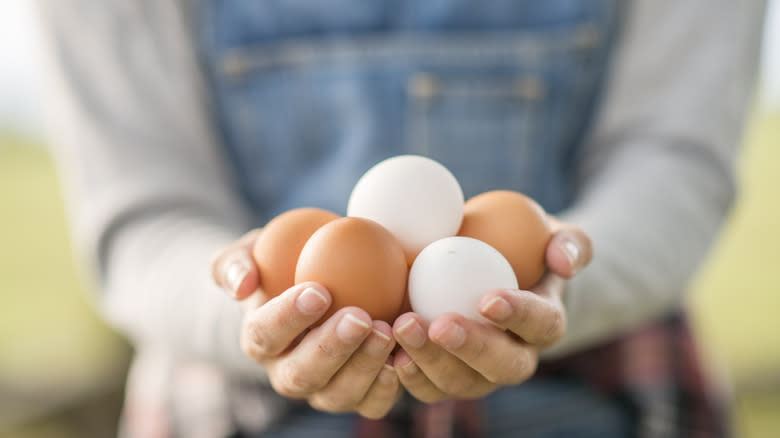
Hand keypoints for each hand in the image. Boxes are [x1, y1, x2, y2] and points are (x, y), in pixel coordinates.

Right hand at [211, 230, 401, 418]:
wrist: (327, 281)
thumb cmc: (289, 262)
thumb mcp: (257, 249)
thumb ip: (237, 261)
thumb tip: (243, 285)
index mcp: (261, 340)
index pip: (265, 334)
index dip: (288, 317)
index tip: (319, 291)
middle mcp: (288, 373)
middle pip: (301, 374)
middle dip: (330, 349)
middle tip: (359, 317)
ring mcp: (324, 390)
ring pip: (337, 395)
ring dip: (363, 367)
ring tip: (386, 332)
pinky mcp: (359, 397)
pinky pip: (370, 405)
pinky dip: (386, 388)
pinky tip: (401, 361)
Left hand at [392, 217, 591, 401]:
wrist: (484, 272)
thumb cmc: (520, 247)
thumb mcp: (549, 233)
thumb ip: (568, 242)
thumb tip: (564, 263)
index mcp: (545, 323)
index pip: (541, 324)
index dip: (518, 315)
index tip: (488, 299)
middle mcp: (516, 358)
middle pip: (502, 366)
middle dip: (471, 349)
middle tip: (439, 324)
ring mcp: (479, 375)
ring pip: (460, 383)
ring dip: (430, 360)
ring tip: (401, 328)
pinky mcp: (442, 380)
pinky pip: (426, 387)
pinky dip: (405, 373)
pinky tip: (386, 349)